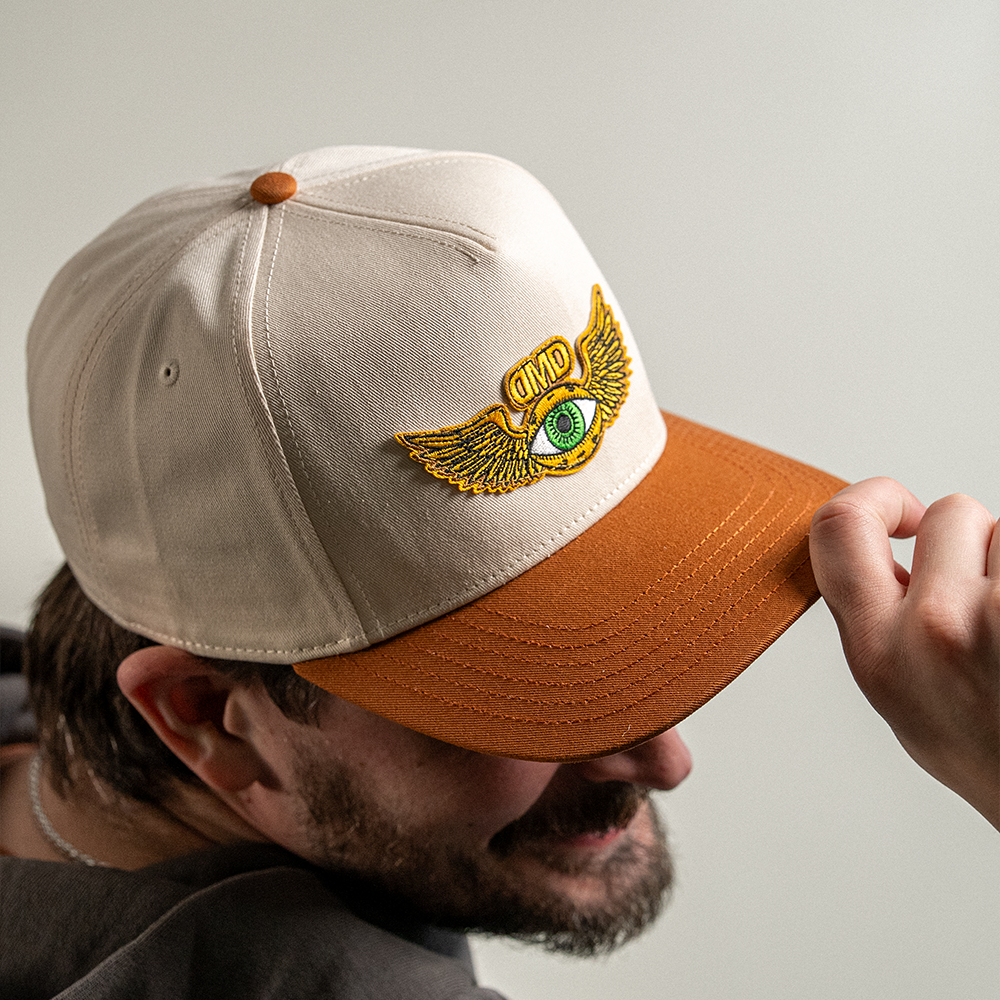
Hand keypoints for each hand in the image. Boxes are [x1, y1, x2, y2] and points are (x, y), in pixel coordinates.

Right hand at [809, 478, 999, 829]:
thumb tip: (880, 553)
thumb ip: (876, 621)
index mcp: (878, 652)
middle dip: (972, 541)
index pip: (839, 528)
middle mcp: (936, 630)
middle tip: (988, 590)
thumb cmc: (995, 760)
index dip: (870, 497)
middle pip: (950, 513)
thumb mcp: (900, 701)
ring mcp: (999, 619)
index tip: (899, 513)